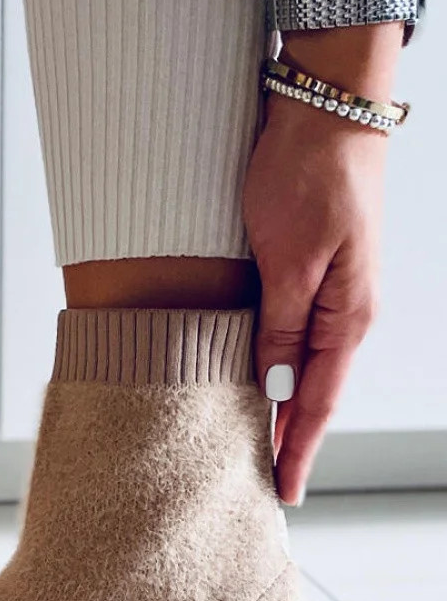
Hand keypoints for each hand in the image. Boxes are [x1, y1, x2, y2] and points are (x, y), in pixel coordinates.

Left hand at [242, 89, 386, 503]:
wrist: (325, 105)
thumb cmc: (308, 173)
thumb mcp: (287, 258)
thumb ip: (280, 327)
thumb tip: (278, 390)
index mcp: (346, 315)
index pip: (317, 403)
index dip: (298, 451)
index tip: (281, 494)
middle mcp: (345, 309)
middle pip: (313, 389)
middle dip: (289, 436)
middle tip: (261, 482)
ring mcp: (333, 286)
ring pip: (303, 360)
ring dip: (282, 400)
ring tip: (255, 440)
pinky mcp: (315, 263)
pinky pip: (295, 327)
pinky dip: (278, 359)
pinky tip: (259, 373)